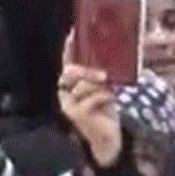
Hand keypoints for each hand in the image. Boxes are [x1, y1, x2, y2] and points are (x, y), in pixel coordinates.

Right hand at [58, 38, 120, 168]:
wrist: (109, 141)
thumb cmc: (105, 114)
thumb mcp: (104, 91)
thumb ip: (99, 77)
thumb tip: (108, 55)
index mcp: (69, 87)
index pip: (65, 64)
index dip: (67, 49)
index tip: (72, 34)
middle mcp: (64, 95)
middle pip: (69, 73)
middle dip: (85, 70)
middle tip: (103, 75)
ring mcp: (67, 105)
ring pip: (83, 85)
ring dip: (99, 86)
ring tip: (110, 90)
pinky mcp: (76, 114)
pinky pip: (91, 97)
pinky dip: (103, 96)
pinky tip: (109, 100)